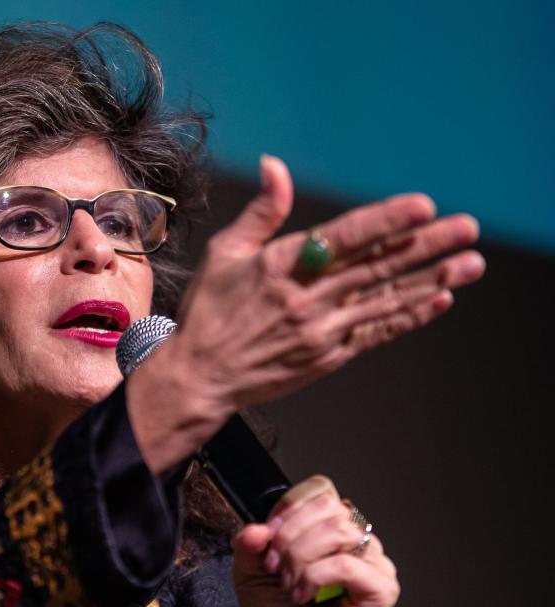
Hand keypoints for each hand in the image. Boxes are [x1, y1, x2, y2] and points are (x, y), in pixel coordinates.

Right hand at [127, 155, 483, 474]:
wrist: (201, 376)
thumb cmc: (209, 312)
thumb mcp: (225, 252)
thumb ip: (262, 211)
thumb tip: (277, 166)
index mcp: (281, 266)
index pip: (344, 238)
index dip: (386, 221)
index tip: (422, 206)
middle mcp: (306, 299)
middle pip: (376, 266)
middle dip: (426, 245)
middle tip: (466, 228)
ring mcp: (320, 330)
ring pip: (385, 299)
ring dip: (431, 279)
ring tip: (470, 263)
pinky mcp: (327, 356)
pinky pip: (376, 333)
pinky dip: (408, 316)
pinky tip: (438, 300)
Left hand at [232, 476, 398, 606]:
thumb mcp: (250, 572)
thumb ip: (248, 545)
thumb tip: (255, 528)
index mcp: (331, 529)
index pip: (320, 490)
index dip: (289, 508)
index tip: (267, 537)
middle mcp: (359, 541)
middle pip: (329, 507)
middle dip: (291, 534)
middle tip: (275, 566)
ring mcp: (375, 565)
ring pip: (340, 531)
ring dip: (302, 555)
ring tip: (289, 583)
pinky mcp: (381, 591)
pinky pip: (349, 564)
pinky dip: (316, 575)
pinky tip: (304, 594)